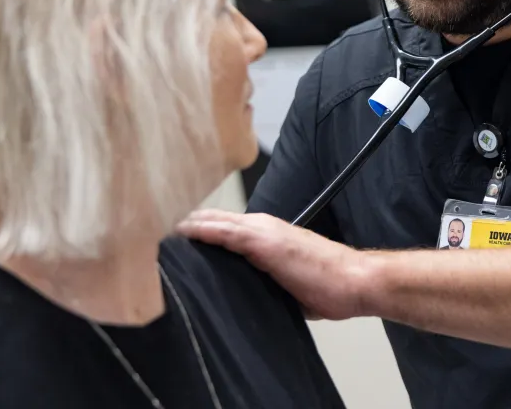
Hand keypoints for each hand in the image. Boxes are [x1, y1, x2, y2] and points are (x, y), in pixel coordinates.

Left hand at [176, 209, 366, 320]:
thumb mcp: (289, 281)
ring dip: (188, 225)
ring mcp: (263, 231)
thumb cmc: (330, 284)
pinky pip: (224, 233)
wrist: (355, 280)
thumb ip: (265, 278)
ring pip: (215, 221)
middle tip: (155, 230)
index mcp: (268, 234)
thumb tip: (245, 292)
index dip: (199, 229)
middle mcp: (263, 226)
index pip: (225, 226)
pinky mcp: (263, 242)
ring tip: (158, 229)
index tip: (172, 236)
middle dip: (187, 224)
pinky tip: (181, 232)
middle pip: (215, 218)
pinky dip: (201, 231)